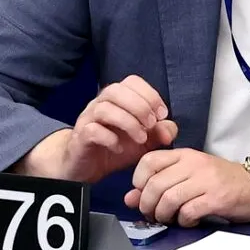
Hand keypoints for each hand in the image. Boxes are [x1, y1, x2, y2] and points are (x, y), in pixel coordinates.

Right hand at [22, 75, 177, 181]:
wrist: (88, 167)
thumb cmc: (118, 147)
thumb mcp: (146, 141)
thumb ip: (160, 132)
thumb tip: (170, 129)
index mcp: (117, 99)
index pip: (132, 82)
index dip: (150, 94)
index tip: (162, 114)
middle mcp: (100, 104)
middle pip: (115, 90)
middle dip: (139, 106)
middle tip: (151, 125)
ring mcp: (87, 119)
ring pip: (104, 108)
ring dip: (128, 123)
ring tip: (141, 139)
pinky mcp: (80, 137)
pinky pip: (92, 130)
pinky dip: (110, 139)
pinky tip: (119, 148)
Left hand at [124, 149, 249, 225]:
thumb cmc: (221, 181)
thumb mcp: (190, 175)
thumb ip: (160, 183)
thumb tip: (131, 198)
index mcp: (186, 155)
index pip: (149, 160)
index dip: (138, 180)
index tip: (143, 192)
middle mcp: (195, 164)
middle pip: (155, 184)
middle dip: (148, 204)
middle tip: (153, 213)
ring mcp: (206, 181)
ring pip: (168, 199)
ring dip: (163, 215)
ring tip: (169, 218)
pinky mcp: (216, 198)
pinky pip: (188, 212)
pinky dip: (183, 221)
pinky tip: (188, 221)